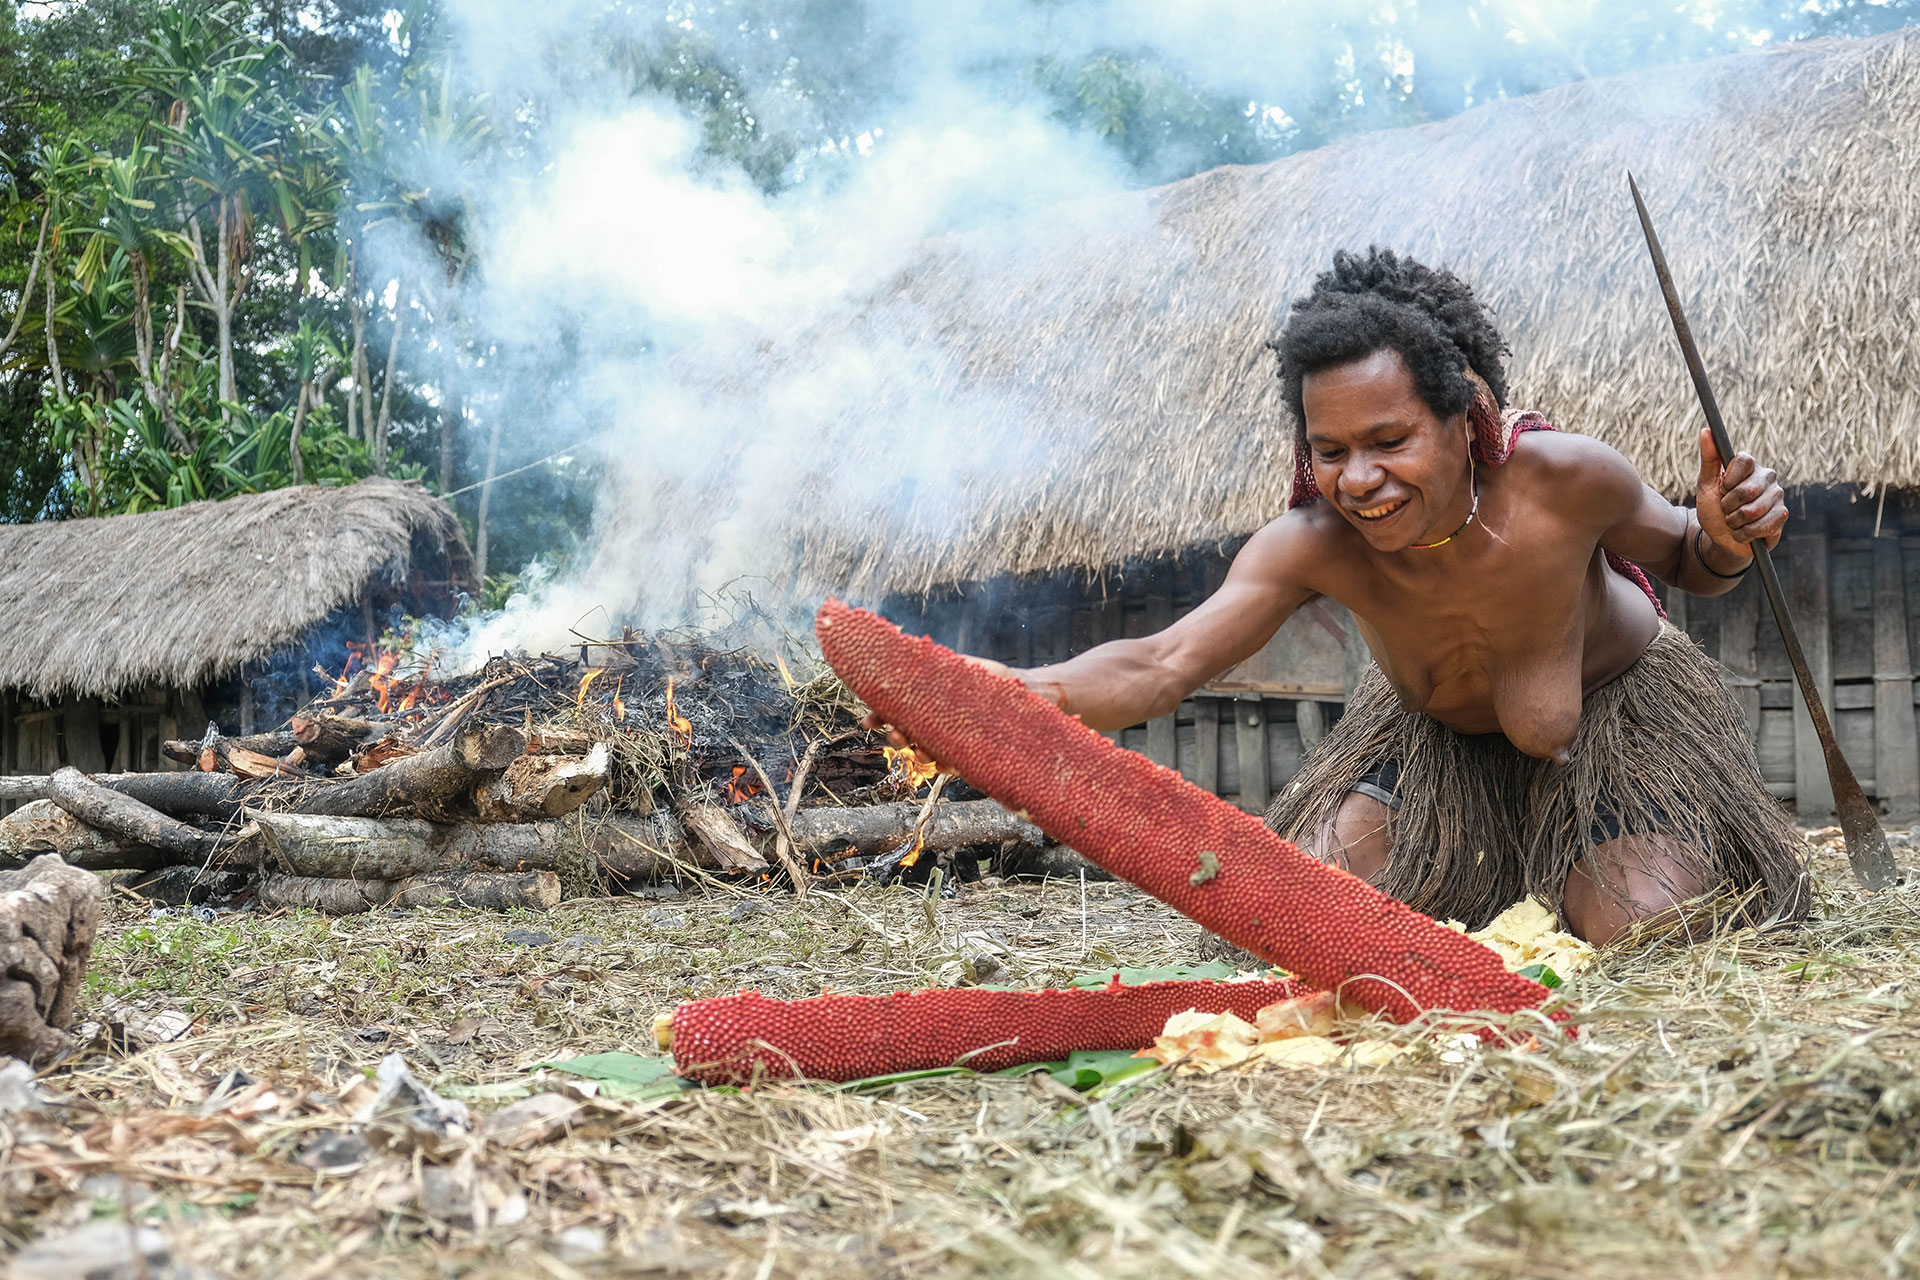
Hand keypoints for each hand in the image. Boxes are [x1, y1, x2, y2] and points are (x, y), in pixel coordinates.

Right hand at [859, 655, 1032, 761]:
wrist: (1032, 694)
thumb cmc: (998, 680)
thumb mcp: (968, 668)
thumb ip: (941, 670)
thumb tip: (908, 660)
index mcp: (931, 701)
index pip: (899, 710)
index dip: (881, 716)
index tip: (868, 721)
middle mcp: (938, 722)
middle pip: (907, 734)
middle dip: (896, 736)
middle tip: (895, 735)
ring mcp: (952, 739)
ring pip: (925, 752)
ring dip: (917, 752)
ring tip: (918, 748)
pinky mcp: (970, 754)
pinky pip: (951, 764)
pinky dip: (945, 764)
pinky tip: (945, 762)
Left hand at [1695, 427, 1785, 561]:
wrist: (1721, 538)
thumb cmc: (1714, 508)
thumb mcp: (1706, 485)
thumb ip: (1709, 459)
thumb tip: (1706, 431)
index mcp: (1749, 466)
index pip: (1744, 460)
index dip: (1729, 480)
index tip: (1722, 489)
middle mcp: (1767, 476)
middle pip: (1748, 489)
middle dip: (1728, 505)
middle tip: (1726, 509)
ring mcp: (1777, 496)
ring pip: (1754, 510)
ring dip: (1735, 522)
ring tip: (1733, 521)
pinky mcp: (1782, 515)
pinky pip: (1763, 525)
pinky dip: (1745, 533)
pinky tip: (1743, 532)